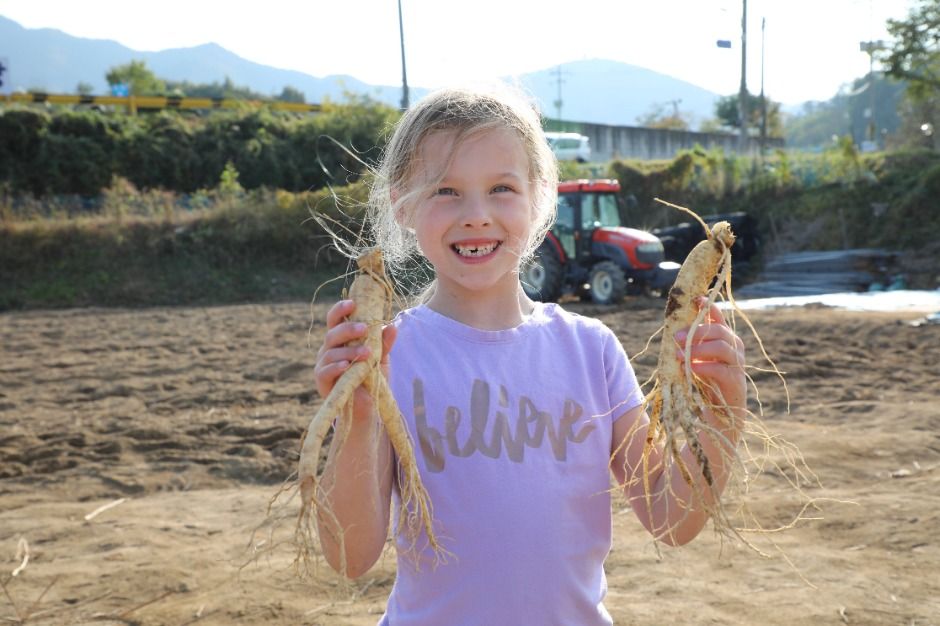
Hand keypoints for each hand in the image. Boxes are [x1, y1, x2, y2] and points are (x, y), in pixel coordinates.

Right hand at [314, 299, 396, 420]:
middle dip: (348, 329)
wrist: (367, 408)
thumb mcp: (381, 359)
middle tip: (365, 328)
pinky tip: (347, 366)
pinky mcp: (322, 382)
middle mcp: (328, 350)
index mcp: (340, 340)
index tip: (353, 303)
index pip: (335, 320)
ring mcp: (323, 366)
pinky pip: (325, 371)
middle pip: (332, 333)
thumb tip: (392, 326)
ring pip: (330, 352)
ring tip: (366, 353)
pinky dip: (336, 367)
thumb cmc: (371, 379)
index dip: (340, 309)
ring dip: (349, 350)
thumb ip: (384, 343)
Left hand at [674, 297, 746, 430]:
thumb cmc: (705, 382)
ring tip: (678, 354)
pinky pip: (721, 369)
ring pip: (721, 347)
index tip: (694, 299)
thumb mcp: (696, 359)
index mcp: (724, 337)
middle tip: (675, 337)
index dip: (708, 306)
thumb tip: (673, 328)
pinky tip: (690, 368)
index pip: (718, 317)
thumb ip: (690, 344)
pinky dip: (704, 366)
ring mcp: (737, 364)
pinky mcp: (735, 381)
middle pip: (718, 330)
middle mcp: (734, 347)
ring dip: (697, 348)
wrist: (720, 414)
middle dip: (695, 331)